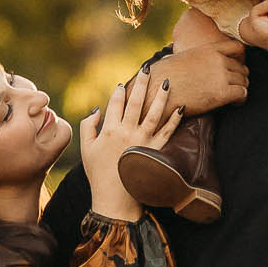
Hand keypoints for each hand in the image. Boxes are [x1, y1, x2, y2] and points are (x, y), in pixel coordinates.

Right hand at [81, 71, 181, 217]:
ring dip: (160, 96)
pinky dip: (175, 120)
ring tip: (166, 81)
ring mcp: (143, 141)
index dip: (119, 91)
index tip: (122, 84)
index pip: (115, 103)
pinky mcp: (155, 151)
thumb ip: (88, 126)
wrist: (114, 198)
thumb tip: (97, 109)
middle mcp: (127, 132)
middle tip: (148, 68)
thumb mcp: (86, 149)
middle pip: (136, 102)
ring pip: (154, 113)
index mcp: (109, 130)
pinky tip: (181, 107)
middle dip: (142, 83)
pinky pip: (168, 133)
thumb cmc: (97, 174)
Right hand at [158, 38, 248, 114]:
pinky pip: (242, 94)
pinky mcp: (222, 93)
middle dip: (240, 77)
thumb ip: (187, 57)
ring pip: (244, 81)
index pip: (237, 48)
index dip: (239, 58)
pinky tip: (233, 104)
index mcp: (209, 50)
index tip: (236, 67)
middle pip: (242, 68)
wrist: (156, 90)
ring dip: (240, 89)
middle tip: (234, 87)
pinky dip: (240, 100)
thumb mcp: (177, 58)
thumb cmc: (162, 76)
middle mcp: (218, 60)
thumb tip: (175, 58)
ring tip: (234, 97)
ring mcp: (221, 76)